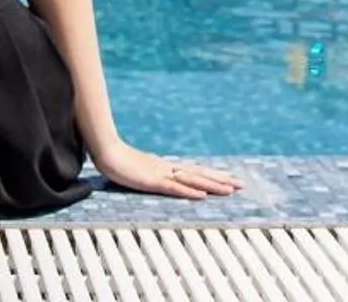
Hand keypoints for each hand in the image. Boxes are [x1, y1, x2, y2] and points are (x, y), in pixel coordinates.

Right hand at [92, 141, 241, 200]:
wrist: (106, 151)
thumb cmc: (120, 160)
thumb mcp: (141, 168)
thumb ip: (153, 172)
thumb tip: (164, 175)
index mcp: (168, 166)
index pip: (197, 171)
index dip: (214, 175)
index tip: (231, 180)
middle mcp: (169, 168)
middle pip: (200, 174)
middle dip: (222, 180)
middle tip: (242, 185)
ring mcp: (161, 174)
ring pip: (193, 180)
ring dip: (212, 185)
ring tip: (230, 190)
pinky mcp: (152, 181)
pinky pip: (174, 187)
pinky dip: (189, 191)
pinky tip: (202, 195)